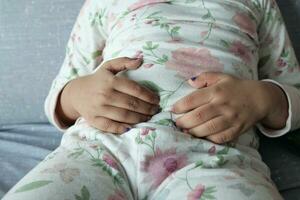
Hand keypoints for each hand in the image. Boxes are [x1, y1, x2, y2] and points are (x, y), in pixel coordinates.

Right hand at [56, 57, 159, 133]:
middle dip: (147, 109)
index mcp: (110, 81)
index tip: (156, 100)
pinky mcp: (93, 120)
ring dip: (139, 118)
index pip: (135, 90)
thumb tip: (140, 60)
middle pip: (132, 104)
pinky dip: (121, 128)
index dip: (149, 96)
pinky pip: (110, 126)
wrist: (76, 93)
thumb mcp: (108, 67)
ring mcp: (98, 108)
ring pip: (124, 116)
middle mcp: (105, 95)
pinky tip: (131, 127)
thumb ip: (124, 61)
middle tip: (155, 110)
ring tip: (148, 117)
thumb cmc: (97, 80)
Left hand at [171, 72, 285, 143]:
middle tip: (177, 123)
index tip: (173, 110)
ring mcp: (231, 119)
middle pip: (198, 116)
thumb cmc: (236, 87)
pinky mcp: (237, 130)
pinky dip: (208, 138)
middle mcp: (223, 105)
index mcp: (217, 91)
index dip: (180, 106)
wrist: (260, 98)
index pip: (193, 99)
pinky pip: (220, 137)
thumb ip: (204, 77)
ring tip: (186, 130)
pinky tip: (202, 136)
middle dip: (183, 121)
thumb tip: (189, 82)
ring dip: (193, 132)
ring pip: (207, 129)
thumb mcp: (221, 77)